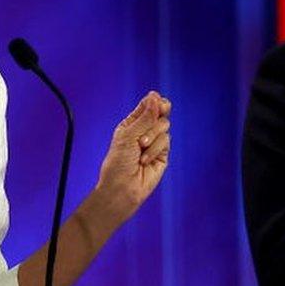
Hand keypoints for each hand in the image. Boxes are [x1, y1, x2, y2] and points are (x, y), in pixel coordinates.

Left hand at [93, 91, 171, 224]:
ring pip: (164, 126)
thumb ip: (145, 117)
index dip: (153, 101)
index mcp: (131, 124)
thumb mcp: (128, 135)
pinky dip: (154, 149)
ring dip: (152, 135)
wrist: (122, 187)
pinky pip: (165, 141)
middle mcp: (144, 132)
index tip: (156, 98)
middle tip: (158, 113)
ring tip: (141, 146)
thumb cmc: (118, 162)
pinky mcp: (162, 154)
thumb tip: (156, 98)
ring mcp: (154, 143)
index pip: (146, 106)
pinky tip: (144, 159)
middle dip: (157, 115)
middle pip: (159, 113)